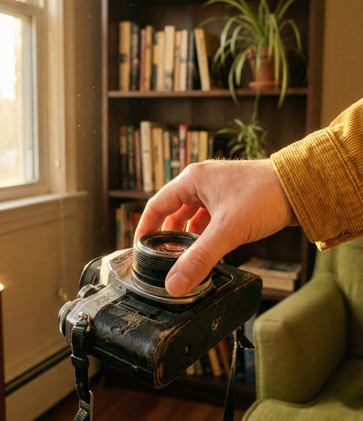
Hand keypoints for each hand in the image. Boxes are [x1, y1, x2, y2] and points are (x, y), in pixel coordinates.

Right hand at [134, 159, 296, 295]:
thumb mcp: (227, 231)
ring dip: (187, 236)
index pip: (157, 205)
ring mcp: (217, 189)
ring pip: (192, 215)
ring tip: (184, 258)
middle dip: (167, 236)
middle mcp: (201, 181)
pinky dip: (204, 233)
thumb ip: (200, 259)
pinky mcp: (231, 198)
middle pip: (173, 211)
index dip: (145, 228)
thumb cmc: (264, 197)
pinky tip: (207, 249)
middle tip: (162, 259)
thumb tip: (175, 284)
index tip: (140, 249)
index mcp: (192, 180)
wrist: (301, 187)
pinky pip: (209, 218)